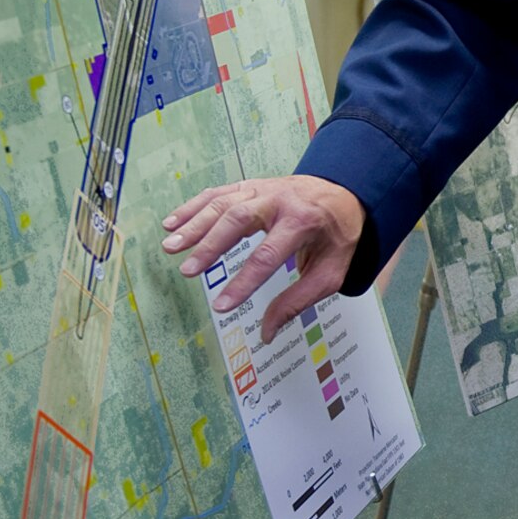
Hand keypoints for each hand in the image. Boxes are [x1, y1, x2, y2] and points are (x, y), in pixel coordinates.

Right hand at [161, 176, 364, 342]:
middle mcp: (281, 200)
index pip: (268, 256)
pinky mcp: (250, 186)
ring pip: (223, 203)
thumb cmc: (337, 236)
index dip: (243, 283)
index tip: (221, 306)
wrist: (346, 194)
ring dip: (194, 225)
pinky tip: (173, 223)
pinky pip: (218, 193)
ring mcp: (263, 188)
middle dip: (211, 246)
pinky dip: (193, 207)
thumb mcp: (331, 272)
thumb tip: (267, 333)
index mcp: (304, 221)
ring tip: (171, 247)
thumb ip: (298, 301)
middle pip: (239, 220)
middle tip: (187, 271)